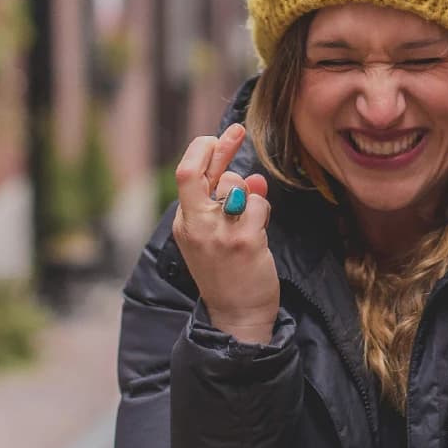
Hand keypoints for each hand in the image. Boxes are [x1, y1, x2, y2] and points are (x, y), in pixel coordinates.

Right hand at [172, 123, 277, 343]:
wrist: (237, 316)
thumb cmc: (228, 275)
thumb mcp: (217, 236)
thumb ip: (228, 204)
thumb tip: (252, 177)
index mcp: (185, 224)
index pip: (185, 175)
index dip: (203, 150)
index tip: (220, 136)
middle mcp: (195, 226)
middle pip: (193, 171)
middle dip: (219, 146)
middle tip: (236, 131)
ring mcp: (218, 233)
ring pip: (236, 185)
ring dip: (250, 193)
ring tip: (252, 219)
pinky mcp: (244, 241)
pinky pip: (258, 204)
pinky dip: (263, 211)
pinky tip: (260, 231)